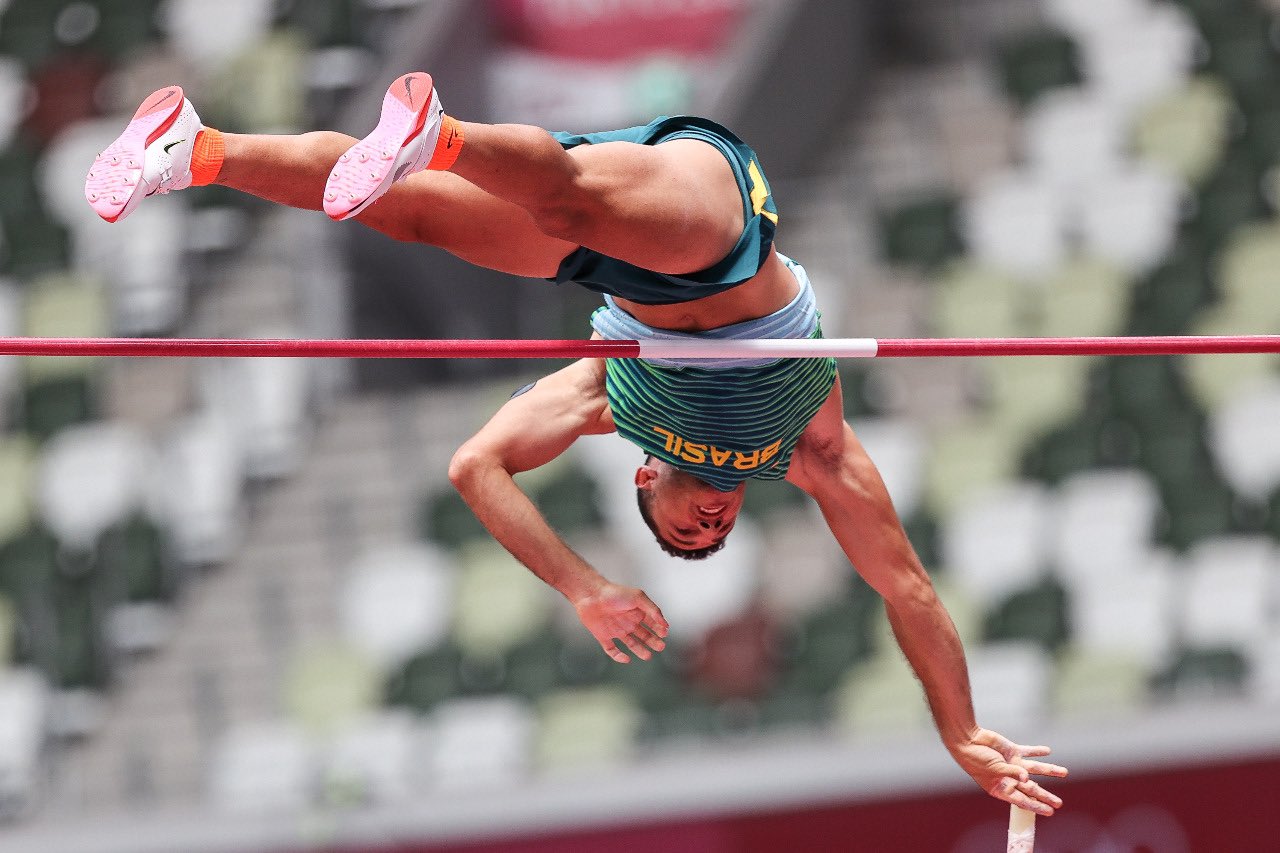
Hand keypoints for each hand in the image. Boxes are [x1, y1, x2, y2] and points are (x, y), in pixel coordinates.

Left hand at [573, 582, 668, 662]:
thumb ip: (653, 610)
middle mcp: (628, 622)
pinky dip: (618, 656)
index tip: (664, 634)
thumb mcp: (638, 597)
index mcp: (636, 612)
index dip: (659, 629)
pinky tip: (626, 658)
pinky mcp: (604, 637)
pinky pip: (612, 650)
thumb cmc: (615, 593)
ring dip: (640, 650)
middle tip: (660, 647)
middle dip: (653, 642)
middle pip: (644, 635)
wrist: (591, 595)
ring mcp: (616, 630)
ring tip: (648, 656)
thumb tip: (665, 624)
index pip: (652, 623)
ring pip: (631, 644)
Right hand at [949, 728, 1067, 815]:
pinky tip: (1047, 752)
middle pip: (1031, 788)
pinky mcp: (1012, 751)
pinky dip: (1037, 751)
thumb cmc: (976, 759)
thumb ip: (1013, 773)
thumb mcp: (995, 770)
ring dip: (1050, 770)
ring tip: (1064, 772)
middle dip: (1046, 795)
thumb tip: (1028, 778)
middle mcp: (1009, 778)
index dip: (1036, 806)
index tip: (1050, 812)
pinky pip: (1028, 752)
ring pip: (1035, 769)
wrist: (968, 740)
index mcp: (1001, 788)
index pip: (1022, 800)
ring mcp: (1012, 764)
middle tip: (1059, 803)